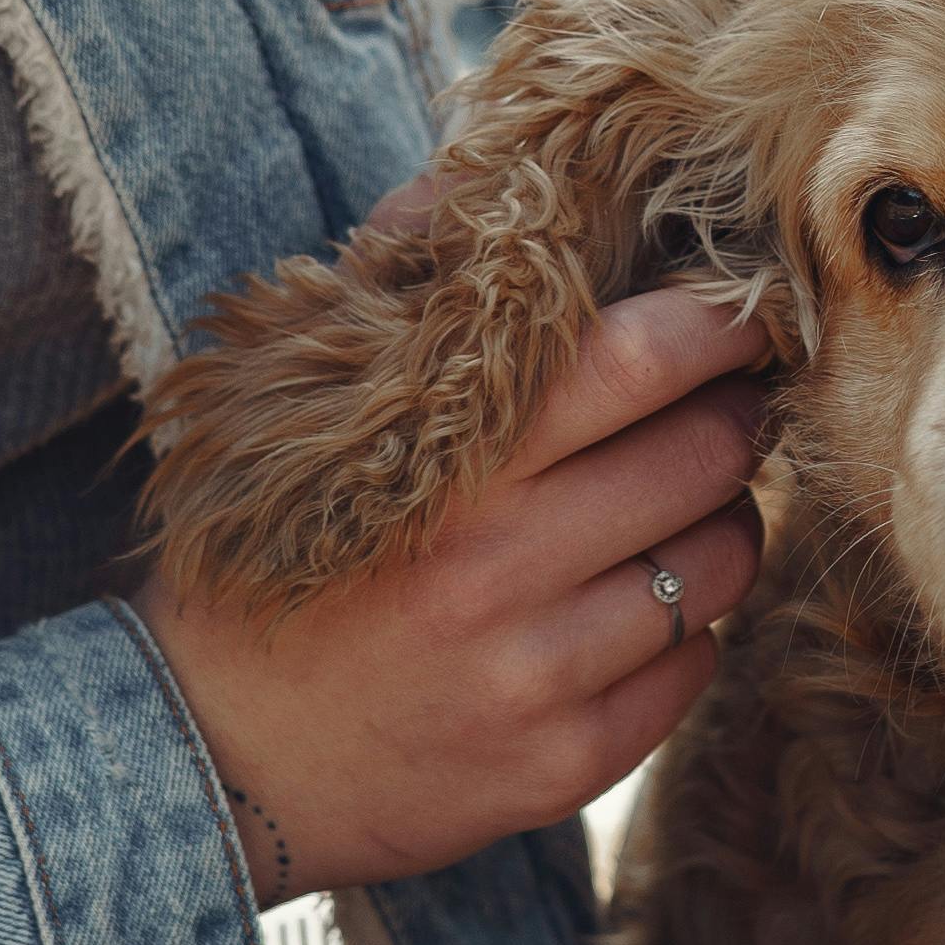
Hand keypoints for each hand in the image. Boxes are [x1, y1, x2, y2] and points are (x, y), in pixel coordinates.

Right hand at [130, 281, 769, 894]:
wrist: (207, 756)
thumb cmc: (271, 552)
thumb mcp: (296, 407)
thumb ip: (392, 292)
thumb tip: (471, 179)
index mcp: (442, 461)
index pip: (641, 359)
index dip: (716, 324)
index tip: (737, 312)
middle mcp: (495, 568)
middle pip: (705, 454)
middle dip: (731, 417)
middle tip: (721, 408)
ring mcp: (533, 676)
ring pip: (719, 563)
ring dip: (720, 525)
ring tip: (675, 513)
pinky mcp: (559, 765)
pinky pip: (692, 669)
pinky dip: (683, 633)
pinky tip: (628, 614)